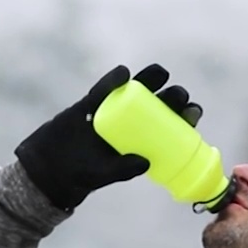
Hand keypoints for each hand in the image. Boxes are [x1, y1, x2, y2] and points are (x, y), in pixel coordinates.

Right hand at [14, 63, 202, 210]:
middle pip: (160, 103)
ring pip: (139, 90)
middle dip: (173, 97)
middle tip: (181, 98)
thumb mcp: (105, 173)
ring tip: (162, 74)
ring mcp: (116, 107)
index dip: (184, 117)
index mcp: (144, 138)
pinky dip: (114, 80)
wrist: (54, 164)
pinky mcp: (95, 100)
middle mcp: (135, 120)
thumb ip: (123, 170)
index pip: (170, 124)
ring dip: (152, 79)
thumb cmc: (84, 172)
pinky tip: (124, 74)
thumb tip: (145, 163)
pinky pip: (107, 88)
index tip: (194, 113)